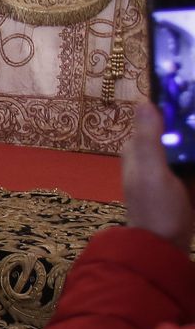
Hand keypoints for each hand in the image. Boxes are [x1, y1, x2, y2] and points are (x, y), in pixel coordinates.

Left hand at [123, 102, 194, 249]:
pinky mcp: (187, 180)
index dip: (173, 100)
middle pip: (177, 128)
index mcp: (139, 149)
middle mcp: (154, 155)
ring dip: (194, 135)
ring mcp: (172, 168)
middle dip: (190, 117)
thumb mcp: (151, 172)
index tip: (193, 83)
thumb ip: (148, 139)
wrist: (165, 245)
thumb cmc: (155, 208)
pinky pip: (194, 161)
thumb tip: (144, 102)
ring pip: (188, 143)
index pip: (155, 115)